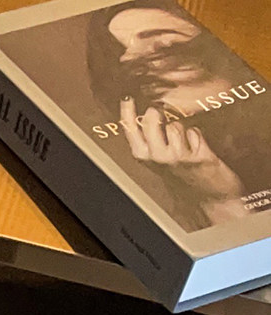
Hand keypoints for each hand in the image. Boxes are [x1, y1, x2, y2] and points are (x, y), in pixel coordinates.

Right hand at [120, 97, 248, 220]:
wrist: (207, 195)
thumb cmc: (184, 172)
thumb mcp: (163, 154)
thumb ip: (153, 135)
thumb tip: (149, 109)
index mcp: (144, 156)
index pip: (130, 130)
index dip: (128, 112)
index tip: (128, 97)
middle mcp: (156, 158)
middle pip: (150, 122)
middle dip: (156, 114)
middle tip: (160, 114)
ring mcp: (174, 158)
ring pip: (175, 125)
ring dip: (183, 128)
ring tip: (186, 142)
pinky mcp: (194, 158)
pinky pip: (194, 133)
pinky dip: (197, 136)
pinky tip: (197, 149)